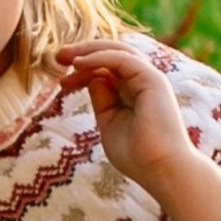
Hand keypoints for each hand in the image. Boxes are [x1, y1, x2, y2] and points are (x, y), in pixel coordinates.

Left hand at [53, 40, 220, 220]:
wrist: (162, 171)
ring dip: (88, 50)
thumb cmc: (138, 156)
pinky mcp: (153, 79)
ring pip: (117, 51)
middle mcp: (143, 82)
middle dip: (84, 53)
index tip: (62, 84)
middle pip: (111, 56)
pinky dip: (99, 57)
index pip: (106, 71)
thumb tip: (93, 79)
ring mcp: (149, 79)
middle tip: (58, 57)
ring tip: (64, 55)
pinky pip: (122, 59)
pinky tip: (79, 63)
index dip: (82, 73)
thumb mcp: (109, 124)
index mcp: (134, 93)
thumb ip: (102, 102)